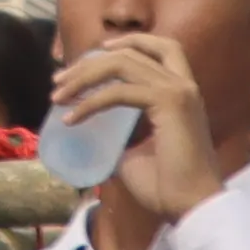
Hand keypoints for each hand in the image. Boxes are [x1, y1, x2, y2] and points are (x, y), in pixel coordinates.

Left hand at [54, 30, 219, 249]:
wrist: (191, 207)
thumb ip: (119, 138)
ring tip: (58, 95)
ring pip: (122, 63)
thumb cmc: (167, 187)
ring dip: (84, 76)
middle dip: (90, 62)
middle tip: (59, 79)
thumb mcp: (134, 155)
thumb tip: (92, 139)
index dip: (127, 42)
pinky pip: (119, 92)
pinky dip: (91, 101)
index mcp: (182, 93)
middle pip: (131, 52)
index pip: (160, 48)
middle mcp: (183, 85)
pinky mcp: (170, 102)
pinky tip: (71, 117)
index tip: (94, 53)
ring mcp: (179, 91)